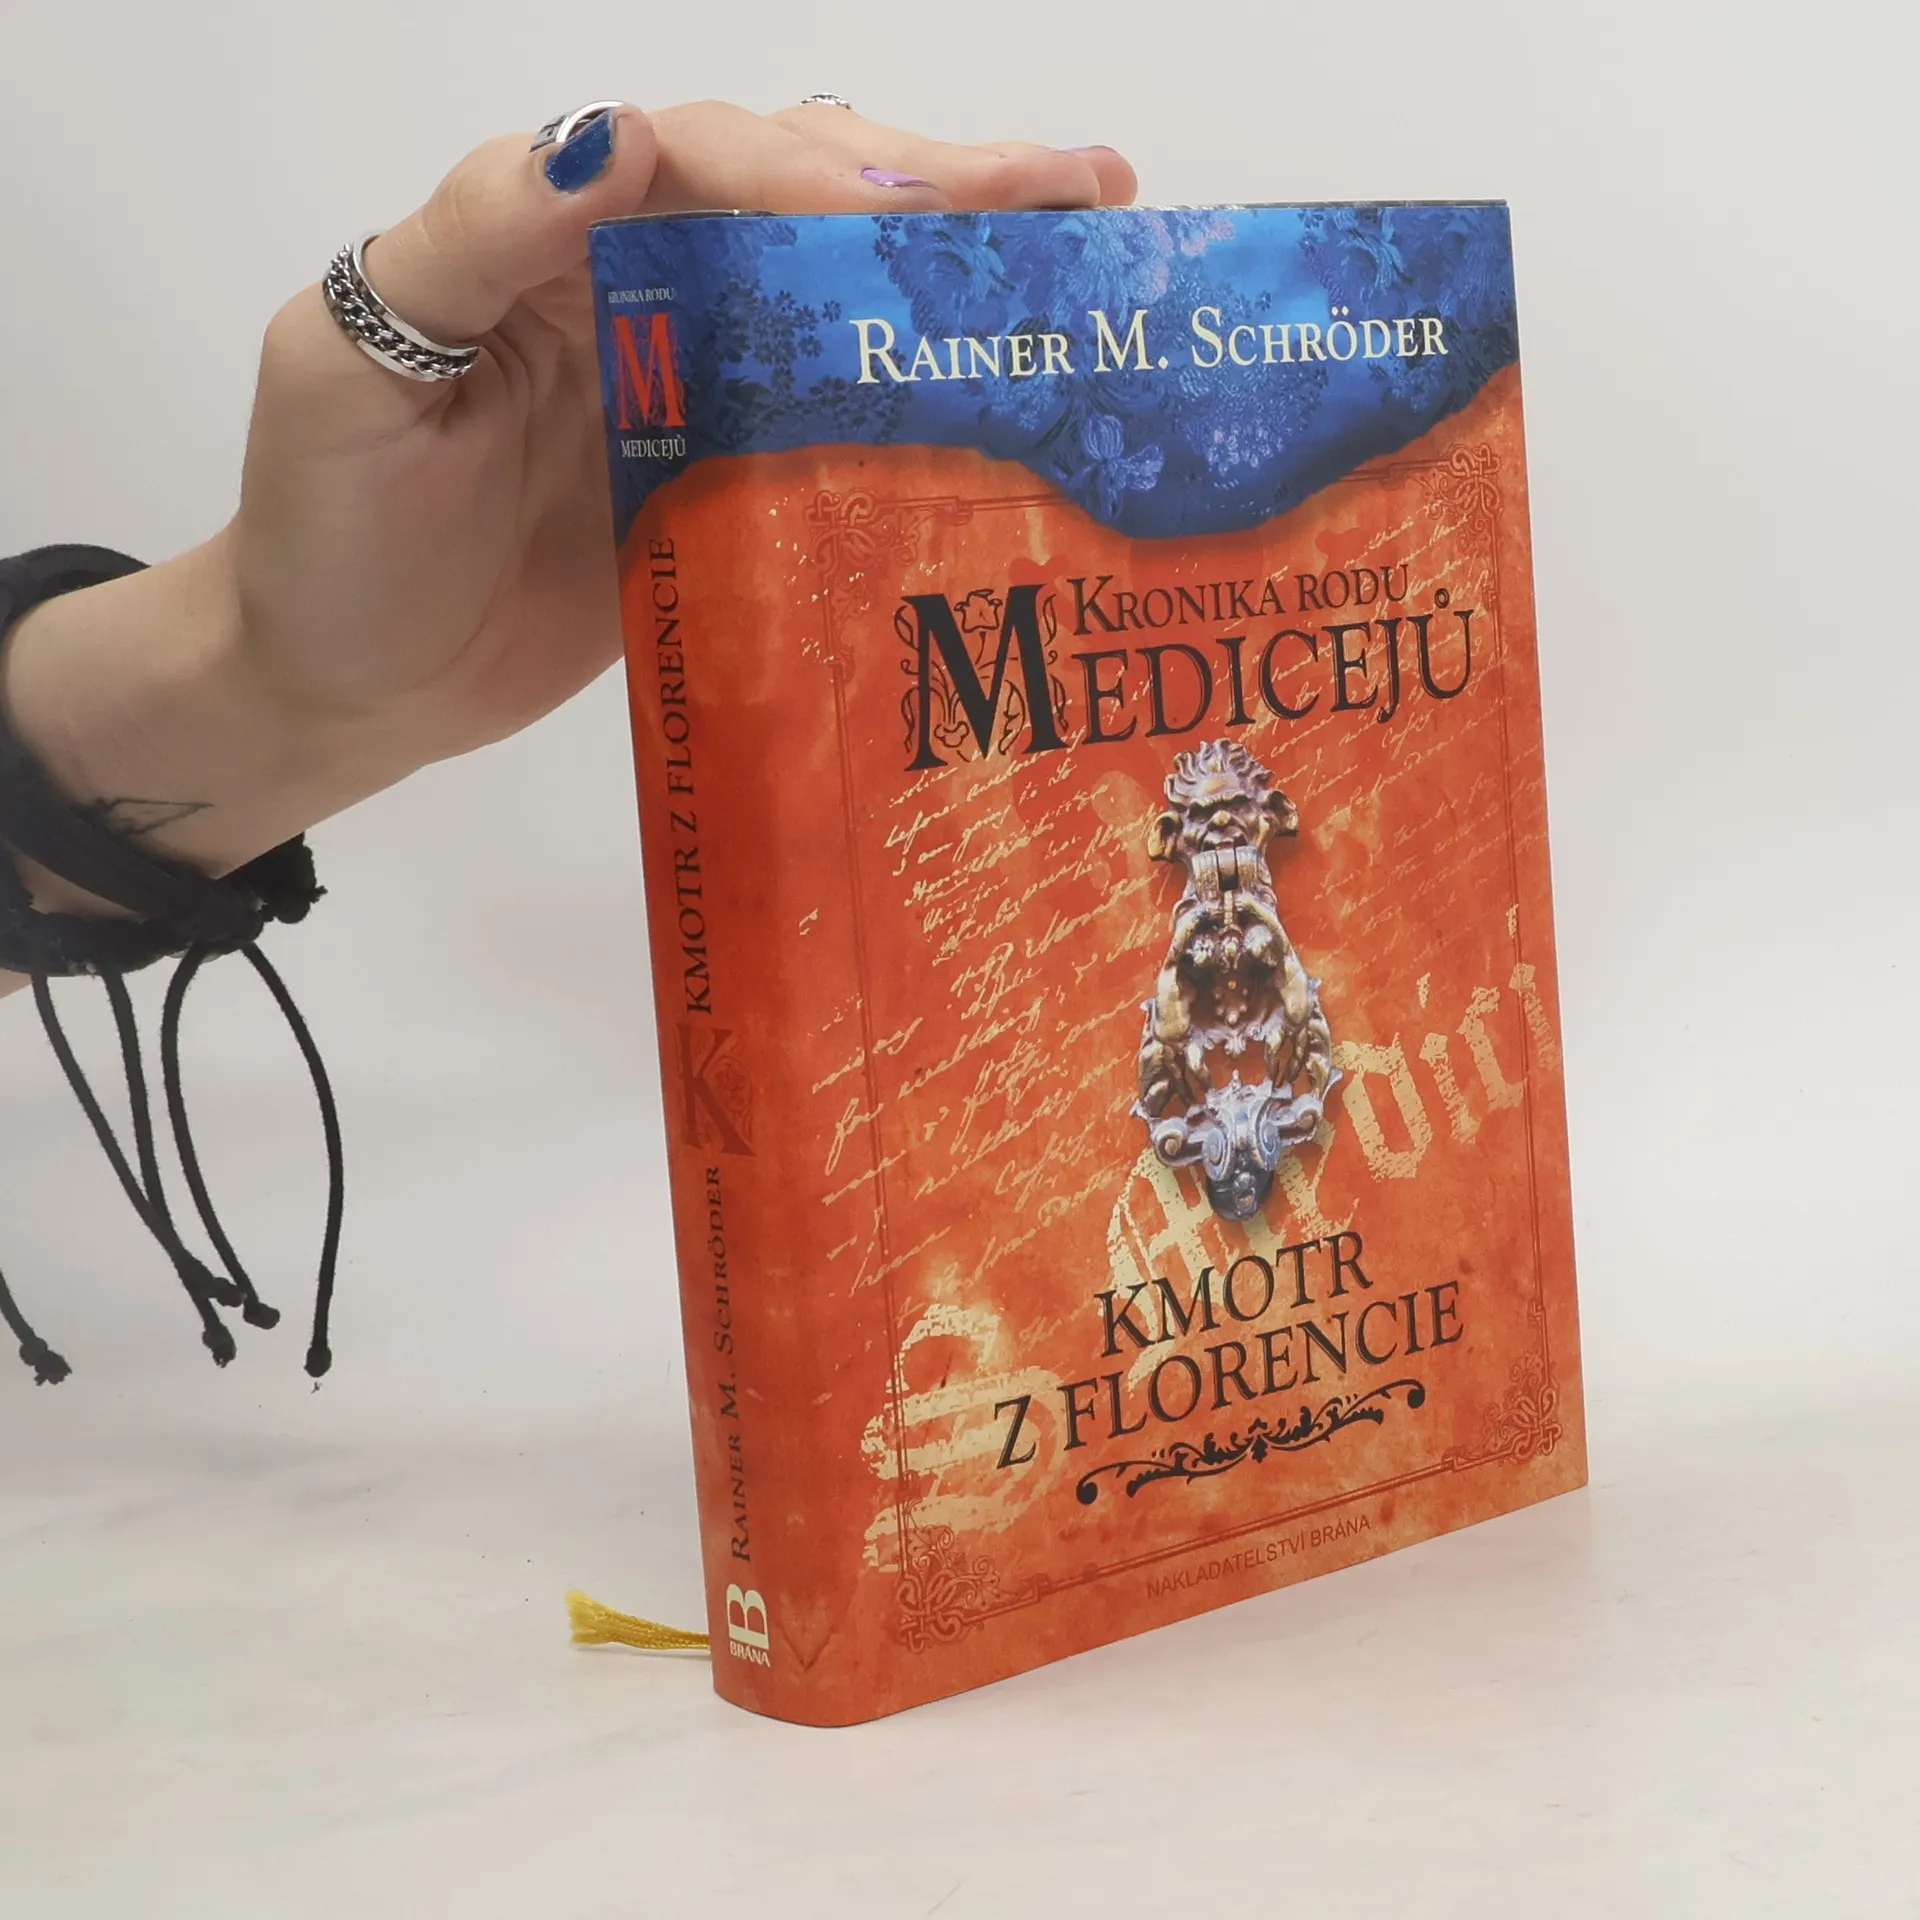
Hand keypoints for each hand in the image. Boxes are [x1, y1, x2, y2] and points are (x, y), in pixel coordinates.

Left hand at [1, 102, 1135, 884]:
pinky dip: (921, 407)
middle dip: (945, 190)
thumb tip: (614, 132)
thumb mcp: (355, 365)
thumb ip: (478, 239)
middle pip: (806, 209)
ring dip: (958, 278)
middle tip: (1088, 192)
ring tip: (1085, 254)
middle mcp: (642, 296)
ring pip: (839, 306)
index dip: (821, 175)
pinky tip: (1008, 402)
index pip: (709, 165)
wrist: (346, 686)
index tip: (926, 212)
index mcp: (557, 238)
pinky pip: (832, 428)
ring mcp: (693, 396)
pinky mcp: (723, 491)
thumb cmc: (332, 529)